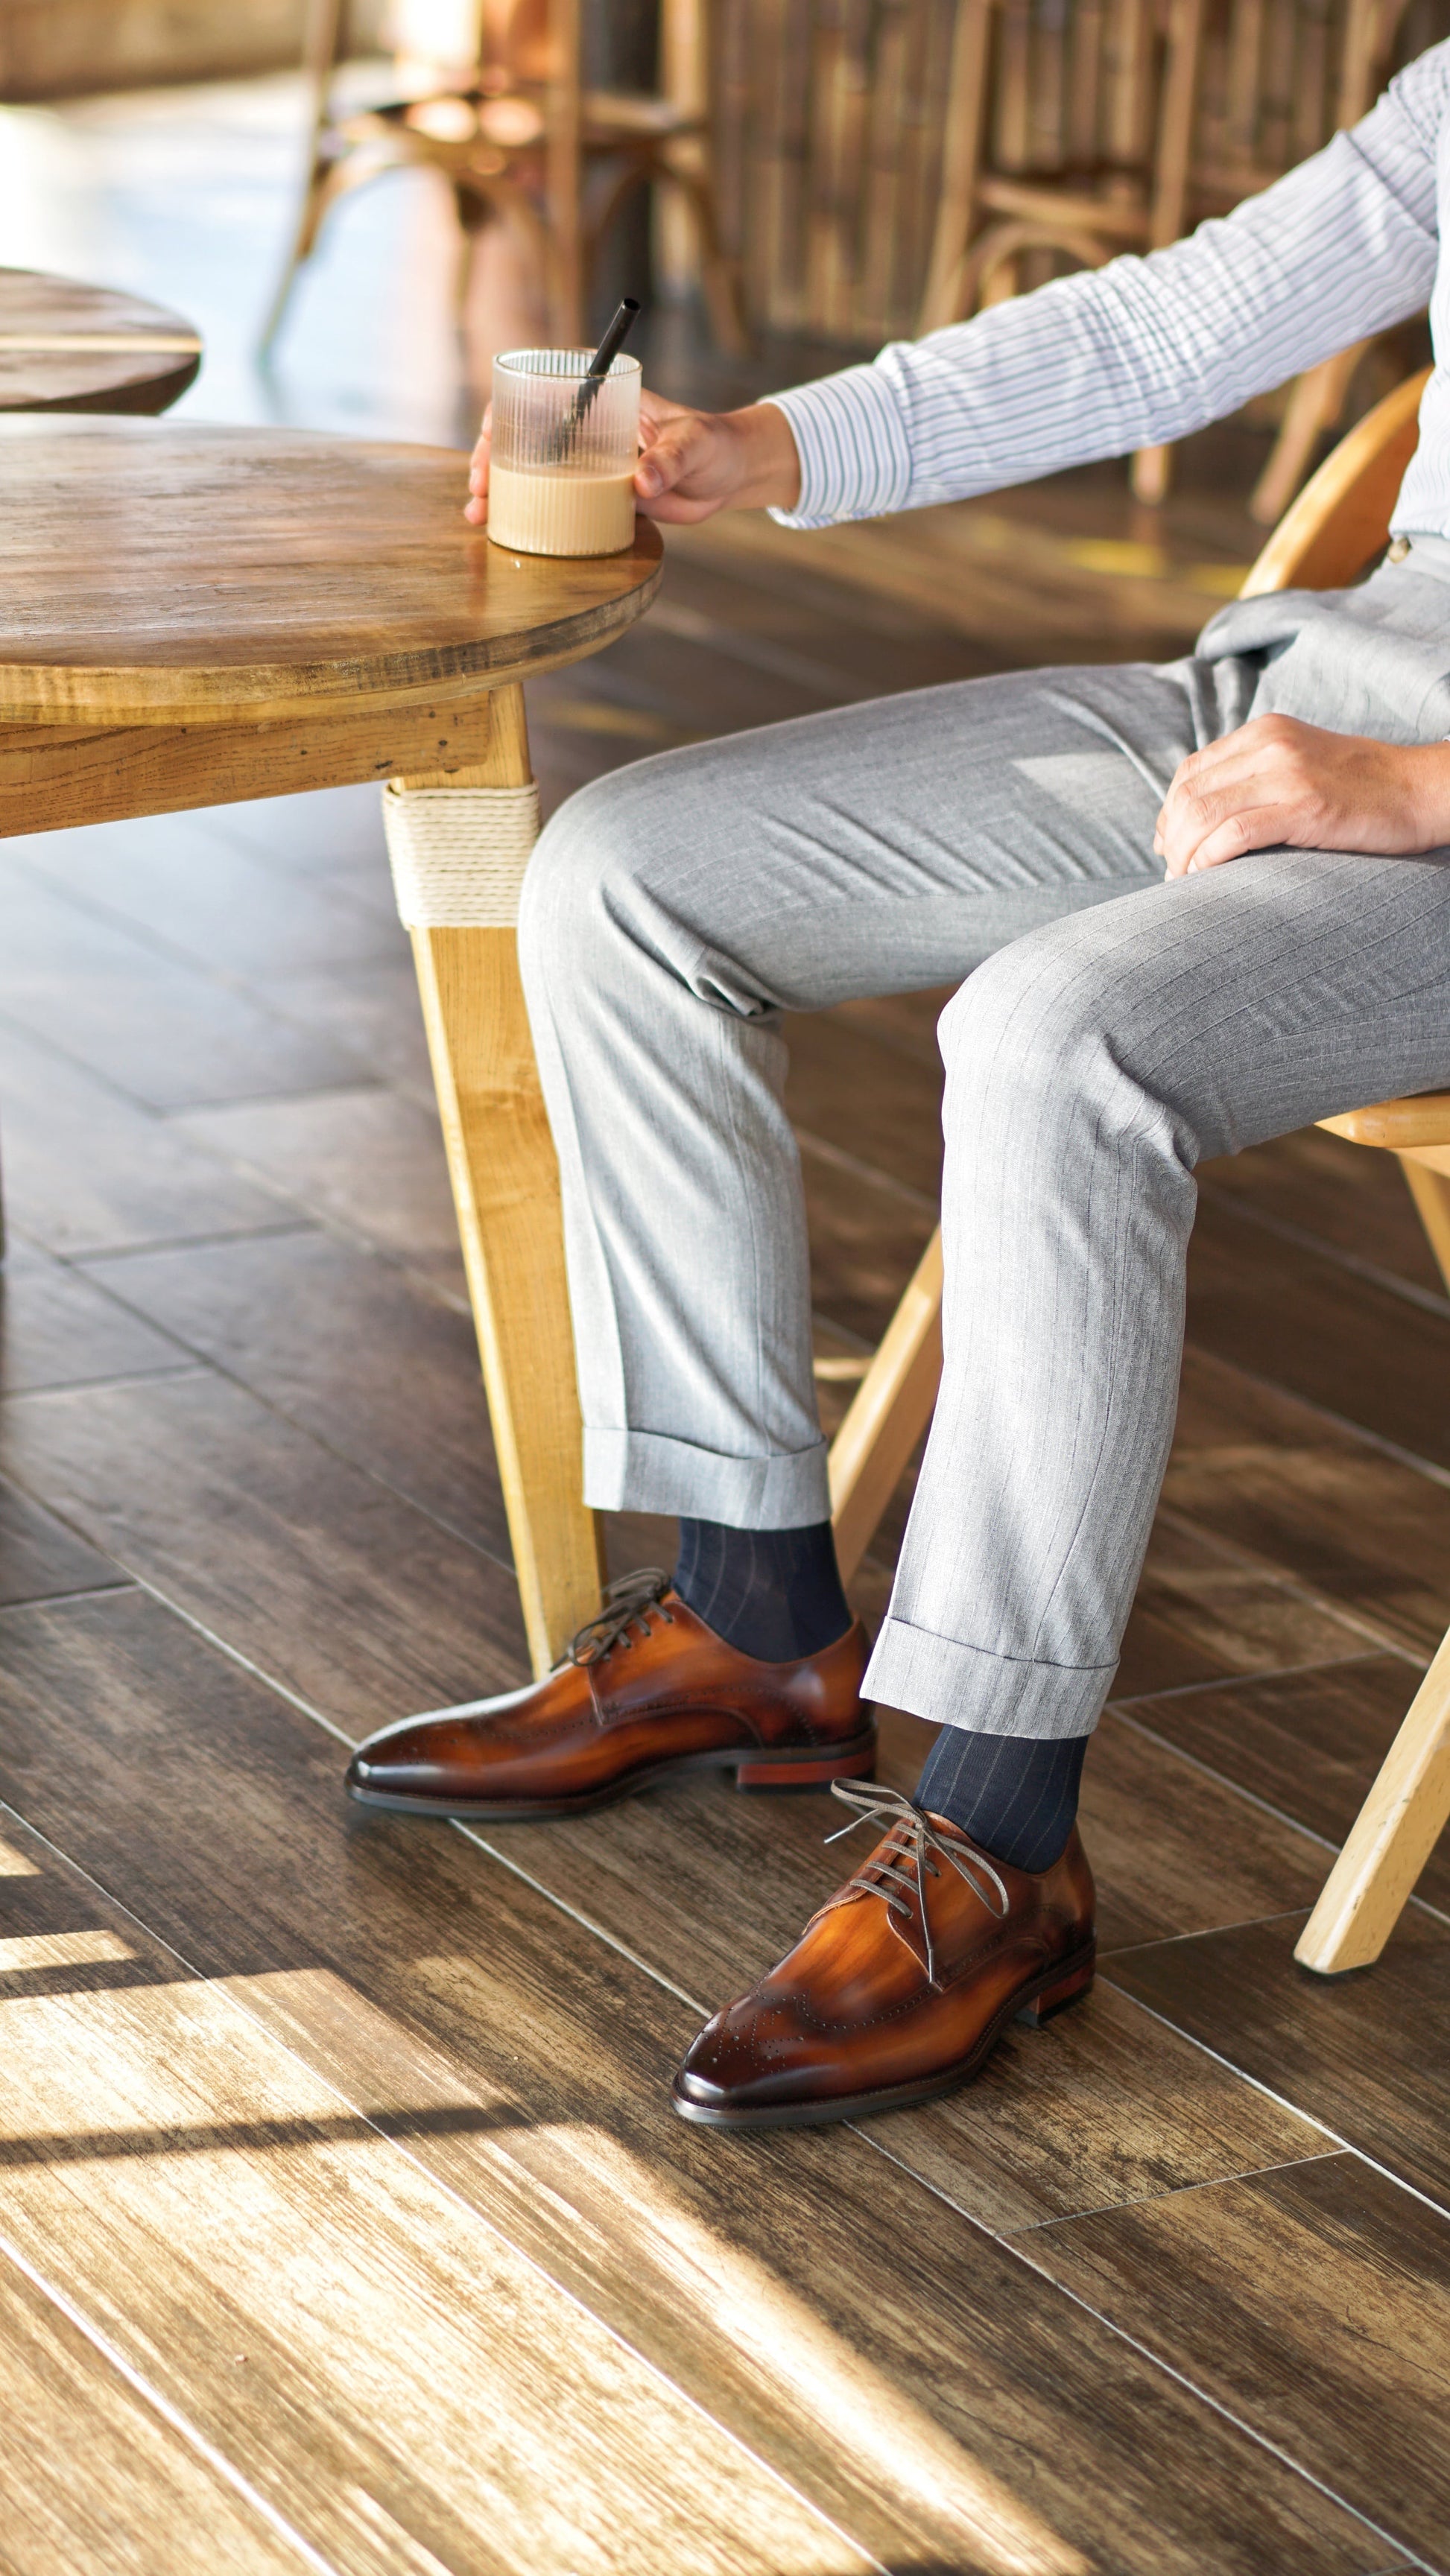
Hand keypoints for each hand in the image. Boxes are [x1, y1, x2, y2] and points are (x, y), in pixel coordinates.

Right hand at [464, 390, 800, 526]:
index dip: (506, 413)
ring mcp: (587, 463)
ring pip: (533, 472)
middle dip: (491, 459)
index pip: (539, 392)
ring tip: (479, 513)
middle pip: (523, 436)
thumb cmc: (713, 443)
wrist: (730, 476)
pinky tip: (503, 531)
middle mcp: (585, 428)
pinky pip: (556, 503)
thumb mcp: (694, 443)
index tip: (490, 438)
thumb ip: (671, 459)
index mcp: (601, 398)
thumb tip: (643, 481)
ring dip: (501, 490)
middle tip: (478, 487)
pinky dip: (528, 515)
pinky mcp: (597, 495)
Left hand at [1155, 713, 1449, 876]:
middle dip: (1171, 841)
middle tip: (1174, 875)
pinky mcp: (1304, 805)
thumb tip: (1198, 819)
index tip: (1170, 849)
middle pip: (1188, 795)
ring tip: (1186, 884)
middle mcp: (1268, 744)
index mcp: (1263, 732)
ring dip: (1184, 855)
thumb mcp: (1300, 766)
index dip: (1170, 815)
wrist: (1420, 789)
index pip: (1190, 772)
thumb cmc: (1361, 790)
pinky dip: (1208, 860)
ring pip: (1202, 813)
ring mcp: (1286, 772)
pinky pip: (1233, 832)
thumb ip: (1254, 779)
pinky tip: (1206, 878)